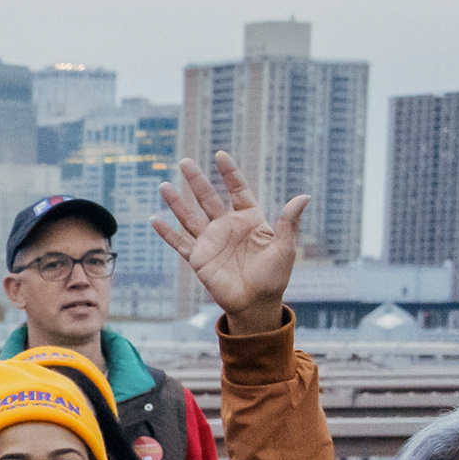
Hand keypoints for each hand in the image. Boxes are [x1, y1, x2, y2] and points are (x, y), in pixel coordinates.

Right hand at [151, 152, 311, 324]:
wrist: (256, 303)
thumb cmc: (274, 276)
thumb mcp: (284, 248)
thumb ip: (288, 222)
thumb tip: (304, 196)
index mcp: (249, 219)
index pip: (237, 190)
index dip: (229, 173)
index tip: (220, 155)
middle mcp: (227, 226)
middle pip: (208, 198)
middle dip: (196, 180)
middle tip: (184, 161)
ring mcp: (211, 241)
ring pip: (190, 216)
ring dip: (176, 202)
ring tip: (163, 185)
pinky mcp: (199, 258)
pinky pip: (180, 243)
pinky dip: (167, 233)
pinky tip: (154, 220)